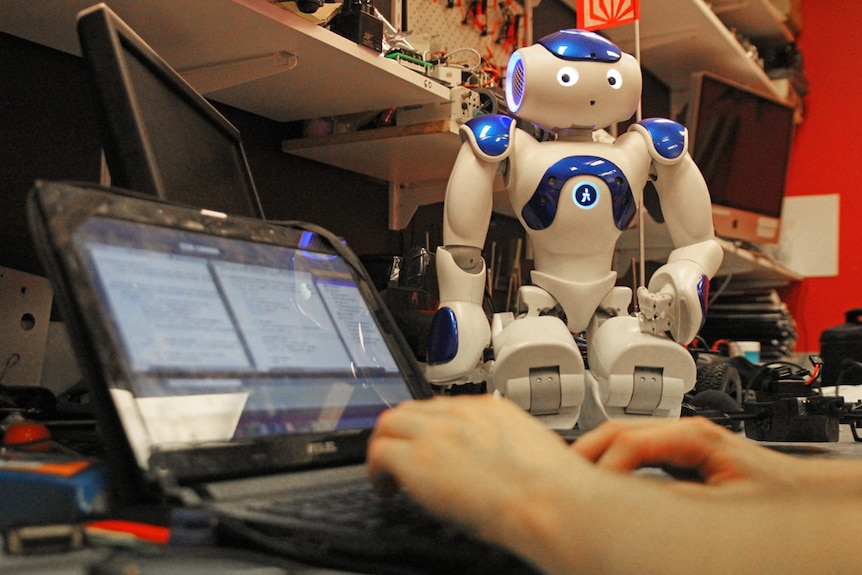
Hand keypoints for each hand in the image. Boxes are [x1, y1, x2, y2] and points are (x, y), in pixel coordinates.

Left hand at [367, 395, 579, 544]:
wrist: (548, 500)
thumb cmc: (551, 488)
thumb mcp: (534, 449)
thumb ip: (509, 444)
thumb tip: (501, 461)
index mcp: (489, 409)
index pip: (443, 407)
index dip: (430, 428)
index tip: (430, 444)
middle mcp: (459, 414)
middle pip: (411, 409)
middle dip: (403, 432)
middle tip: (403, 457)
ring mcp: (435, 433)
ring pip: (389, 423)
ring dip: (386, 446)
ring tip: (390, 474)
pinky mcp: (417, 458)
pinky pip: (379, 452)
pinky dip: (376, 471)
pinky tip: (387, 489)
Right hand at [572, 416, 794, 488]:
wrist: (798, 490)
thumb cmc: (773, 493)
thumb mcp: (726, 504)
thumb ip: (677, 499)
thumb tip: (634, 502)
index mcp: (694, 434)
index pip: (630, 440)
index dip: (604, 465)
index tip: (588, 490)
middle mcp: (683, 429)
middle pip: (618, 428)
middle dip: (586, 451)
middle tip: (561, 478)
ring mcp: (678, 437)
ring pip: (621, 435)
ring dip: (595, 455)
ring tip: (572, 479)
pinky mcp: (677, 450)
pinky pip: (633, 450)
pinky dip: (610, 461)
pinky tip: (599, 477)